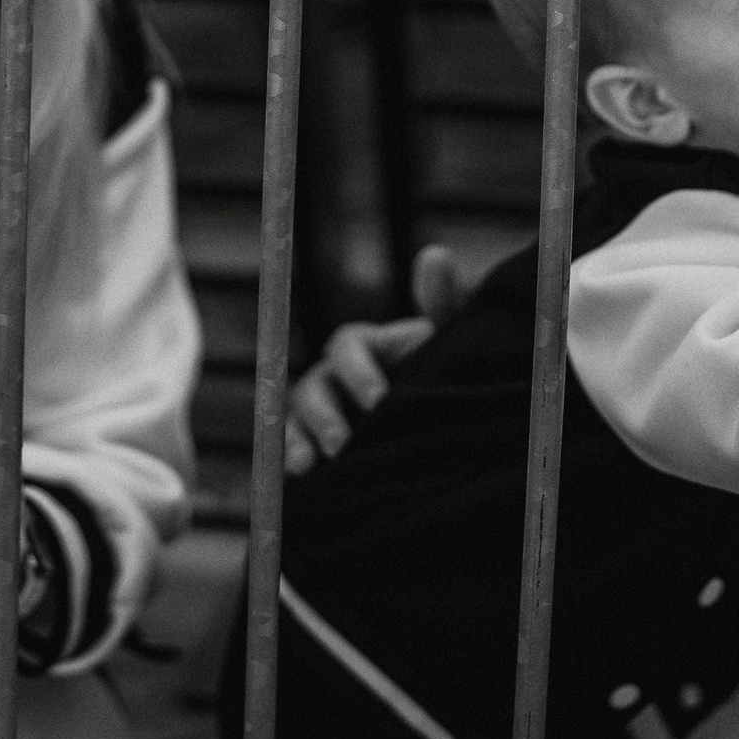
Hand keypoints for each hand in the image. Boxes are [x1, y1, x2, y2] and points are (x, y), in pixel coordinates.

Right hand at [282, 243, 489, 473]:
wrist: (444, 426)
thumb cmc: (446, 372)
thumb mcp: (451, 341)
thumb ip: (443, 305)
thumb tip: (435, 255)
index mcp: (364, 347)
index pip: (346, 346)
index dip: (357, 370)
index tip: (379, 399)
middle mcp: (335, 378)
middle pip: (312, 386)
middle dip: (323, 415)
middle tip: (343, 445)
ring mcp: (322, 413)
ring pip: (294, 419)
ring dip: (296, 440)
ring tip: (307, 467)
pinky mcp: (317, 446)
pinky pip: (291, 451)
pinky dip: (287, 463)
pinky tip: (295, 483)